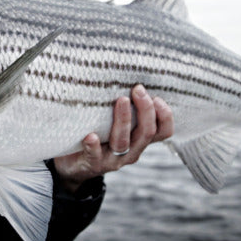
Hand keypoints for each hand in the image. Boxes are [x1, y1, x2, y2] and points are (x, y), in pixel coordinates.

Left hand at [53, 85, 173, 192]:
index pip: (164, 132)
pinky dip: (94, 145)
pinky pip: (94, 155)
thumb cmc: (99, 134)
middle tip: (137, 89)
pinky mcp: (92, 163)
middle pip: (146, 133)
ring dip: (124, 120)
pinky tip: (90, 135)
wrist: (75, 165)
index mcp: (140, 140)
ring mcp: (112, 159)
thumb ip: (128, 108)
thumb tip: (128, 74)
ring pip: (123, 142)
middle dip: (145, 110)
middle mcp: (131, 151)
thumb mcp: (117, 123)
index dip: (165, 116)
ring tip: (121, 101)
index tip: (157, 97)